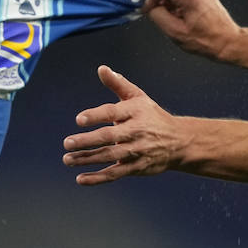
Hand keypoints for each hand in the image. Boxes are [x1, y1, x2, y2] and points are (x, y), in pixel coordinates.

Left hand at [62, 65, 182, 184]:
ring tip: (68, 159)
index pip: (112, 112)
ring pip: (109, 155)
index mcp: (135, 111)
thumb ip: (118, 84)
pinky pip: (115, 173)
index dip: (95, 115)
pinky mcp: (136, 167)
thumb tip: (101, 69)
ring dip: (87, 159)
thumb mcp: (138, 97)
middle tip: (67, 143)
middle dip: (87, 140)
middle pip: (109, 136)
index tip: (78, 119)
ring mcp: (136, 151)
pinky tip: (80, 178)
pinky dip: (98, 178)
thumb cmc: (153, 116)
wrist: (180, 142)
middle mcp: (136, 131)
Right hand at [142, 0, 241, 61]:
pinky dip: (180, 7)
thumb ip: (157, 16)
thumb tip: (150, 8)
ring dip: (172, 7)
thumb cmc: (206, 40)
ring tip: (182, 23)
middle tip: (170, 22)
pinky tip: (188, 19)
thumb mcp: (175, 33)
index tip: (151, 10)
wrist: (228, 41)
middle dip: (163, 5)